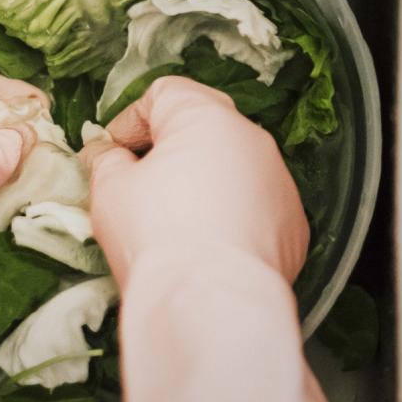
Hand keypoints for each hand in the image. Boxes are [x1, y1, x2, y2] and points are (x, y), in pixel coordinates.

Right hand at [82, 76, 308, 285]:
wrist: (210, 306)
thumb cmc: (154, 236)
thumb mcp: (110, 190)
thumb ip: (106, 160)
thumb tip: (107, 153)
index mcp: (207, 118)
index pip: (165, 94)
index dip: (131, 120)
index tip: (112, 153)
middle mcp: (253, 140)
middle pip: (204, 126)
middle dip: (169, 148)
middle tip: (140, 182)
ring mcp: (281, 183)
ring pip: (234, 167)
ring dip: (204, 181)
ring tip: (177, 221)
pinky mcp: (295, 225)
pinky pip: (257, 206)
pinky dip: (233, 216)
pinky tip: (210, 246)